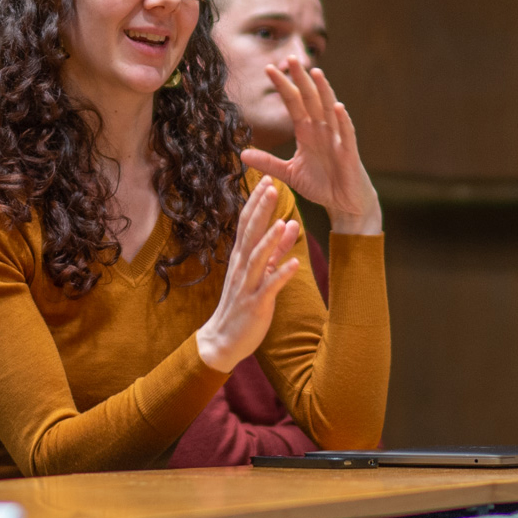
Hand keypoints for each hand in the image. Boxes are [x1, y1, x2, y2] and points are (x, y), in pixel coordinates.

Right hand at [196, 179, 300, 372]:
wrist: (223, 339)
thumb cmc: (242, 303)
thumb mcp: (259, 272)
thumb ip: (276, 249)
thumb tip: (290, 224)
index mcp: (241, 257)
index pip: (246, 222)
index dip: (256, 200)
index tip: (266, 178)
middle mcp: (242, 267)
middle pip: (251, 233)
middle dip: (261, 209)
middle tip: (271, 185)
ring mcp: (248, 285)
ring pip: (258, 258)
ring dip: (270, 240)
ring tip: (283, 221)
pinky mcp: (256, 303)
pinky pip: (270, 287)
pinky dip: (282, 275)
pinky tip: (295, 264)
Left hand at [240, 58, 381, 234]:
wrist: (345, 203)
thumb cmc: (321, 184)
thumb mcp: (289, 173)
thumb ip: (268, 162)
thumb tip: (242, 154)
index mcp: (307, 131)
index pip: (293, 103)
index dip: (283, 86)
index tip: (268, 69)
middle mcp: (322, 129)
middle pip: (310, 99)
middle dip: (301, 79)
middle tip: (291, 57)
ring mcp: (336, 138)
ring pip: (329, 110)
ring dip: (324, 91)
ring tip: (315, 73)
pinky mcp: (349, 152)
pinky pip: (346, 134)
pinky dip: (343, 121)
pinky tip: (338, 107)